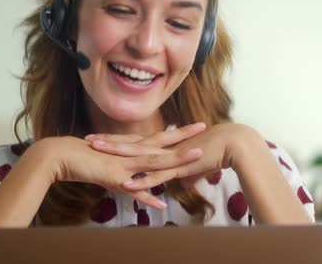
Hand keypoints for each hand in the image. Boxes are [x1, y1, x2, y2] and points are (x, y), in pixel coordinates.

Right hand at [41, 135, 202, 209]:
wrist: (60, 156)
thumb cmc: (81, 156)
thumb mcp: (107, 159)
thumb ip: (121, 162)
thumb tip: (132, 169)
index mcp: (128, 146)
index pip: (157, 137)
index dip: (176, 131)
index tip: (193, 125)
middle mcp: (129, 152)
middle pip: (161, 142)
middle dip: (184, 135)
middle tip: (204, 125)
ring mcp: (123, 163)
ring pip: (155, 160)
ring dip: (176, 159)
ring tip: (196, 156)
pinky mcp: (114, 177)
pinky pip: (134, 189)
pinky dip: (148, 196)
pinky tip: (162, 203)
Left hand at [87, 123, 252, 191]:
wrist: (232, 143)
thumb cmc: (216, 150)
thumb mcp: (196, 165)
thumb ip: (186, 173)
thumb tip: (183, 182)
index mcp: (165, 144)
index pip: (136, 141)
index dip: (118, 140)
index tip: (102, 138)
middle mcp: (163, 147)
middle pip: (131, 144)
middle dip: (109, 142)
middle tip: (88, 139)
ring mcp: (168, 157)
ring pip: (137, 156)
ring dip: (116, 155)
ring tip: (97, 153)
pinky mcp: (178, 167)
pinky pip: (154, 176)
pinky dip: (139, 181)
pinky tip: (124, 184)